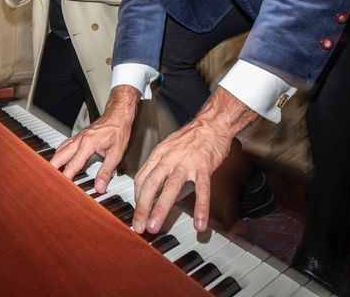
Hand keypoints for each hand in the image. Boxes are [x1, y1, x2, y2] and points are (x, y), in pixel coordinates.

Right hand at [50, 85, 138, 192]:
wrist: (118, 114)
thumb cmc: (118, 130)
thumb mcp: (116, 154)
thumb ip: (106, 171)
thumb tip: (100, 186)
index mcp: (88, 144)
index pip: (73, 164)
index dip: (66, 176)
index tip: (61, 186)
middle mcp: (80, 139)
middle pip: (60, 155)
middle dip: (53, 168)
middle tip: (48, 180)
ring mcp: (78, 137)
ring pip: (60, 149)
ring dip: (54, 161)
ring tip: (50, 173)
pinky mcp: (79, 136)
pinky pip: (65, 144)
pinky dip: (59, 153)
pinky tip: (58, 158)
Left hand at [132, 116, 230, 233]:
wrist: (212, 123)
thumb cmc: (191, 136)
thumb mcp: (168, 147)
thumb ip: (159, 164)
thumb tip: (149, 185)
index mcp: (160, 153)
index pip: (142, 177)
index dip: (138, 197)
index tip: (137, 212)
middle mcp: (170, 158)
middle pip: (151, 184)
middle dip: (142, 207)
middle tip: (139, 225)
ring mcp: (187, 162)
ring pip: (171, 187)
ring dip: (161, 208)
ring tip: (156, 226)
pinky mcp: (204, 166)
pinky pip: (202, 190)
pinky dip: (201, 208)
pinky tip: (200, 223)